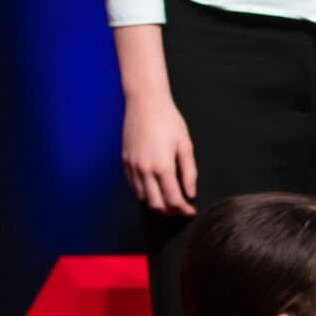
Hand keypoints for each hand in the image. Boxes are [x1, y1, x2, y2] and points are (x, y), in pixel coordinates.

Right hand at [122, 94, 196, 214]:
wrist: (145, 103)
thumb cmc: (168, 120)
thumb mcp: (185, 145)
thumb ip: (189, 172)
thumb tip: (191, 192)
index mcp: (162, 166)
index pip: (173, 199)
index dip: (183, 209)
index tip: (190, 211)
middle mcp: (145, 170)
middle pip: (156, 203)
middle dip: (170, 211)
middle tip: (181, 209)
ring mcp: (133, 166)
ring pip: (143, 197)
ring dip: (156, 203)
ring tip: (169, 200)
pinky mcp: (125, 161)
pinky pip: (134, 185)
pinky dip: (144, 191)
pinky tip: (154, 188)